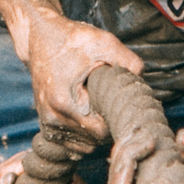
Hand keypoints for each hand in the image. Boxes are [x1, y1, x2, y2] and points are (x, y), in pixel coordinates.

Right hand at [20, 10, 143, 143]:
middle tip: (112, 103)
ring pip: (83, 145)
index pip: (100, 132)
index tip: (119, 104)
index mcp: (63, 102)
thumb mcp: (103, 42)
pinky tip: (90, 115)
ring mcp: (47, 124)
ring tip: (100, 107)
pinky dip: (84, 134)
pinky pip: (71, 144)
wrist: (41, 38)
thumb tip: (142, 81)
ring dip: (95, 132)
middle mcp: (52, 118)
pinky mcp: (46, 125)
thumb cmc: (71, 40)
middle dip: (107, 125)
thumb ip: (127, 61)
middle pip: (93, 141)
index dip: (115, 120)